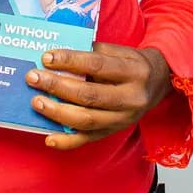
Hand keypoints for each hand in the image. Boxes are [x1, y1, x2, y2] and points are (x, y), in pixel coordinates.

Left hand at [25, 44, 171, 147]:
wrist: (159, 83)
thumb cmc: (133, 64)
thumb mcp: (121, 51)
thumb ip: (95, 52)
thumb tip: (61, 56)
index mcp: (134, 72)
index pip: (97, 65)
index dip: (70, 61)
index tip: (47, 57)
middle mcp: (131, 98)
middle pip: (89, 95)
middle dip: (57, 86)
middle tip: (34, 78)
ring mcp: (123, 119)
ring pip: (86, 120)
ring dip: (57, 112)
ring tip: (37, 101)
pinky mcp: (114, 131)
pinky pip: (88, 139)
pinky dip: (67, 141)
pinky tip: (49, 138)